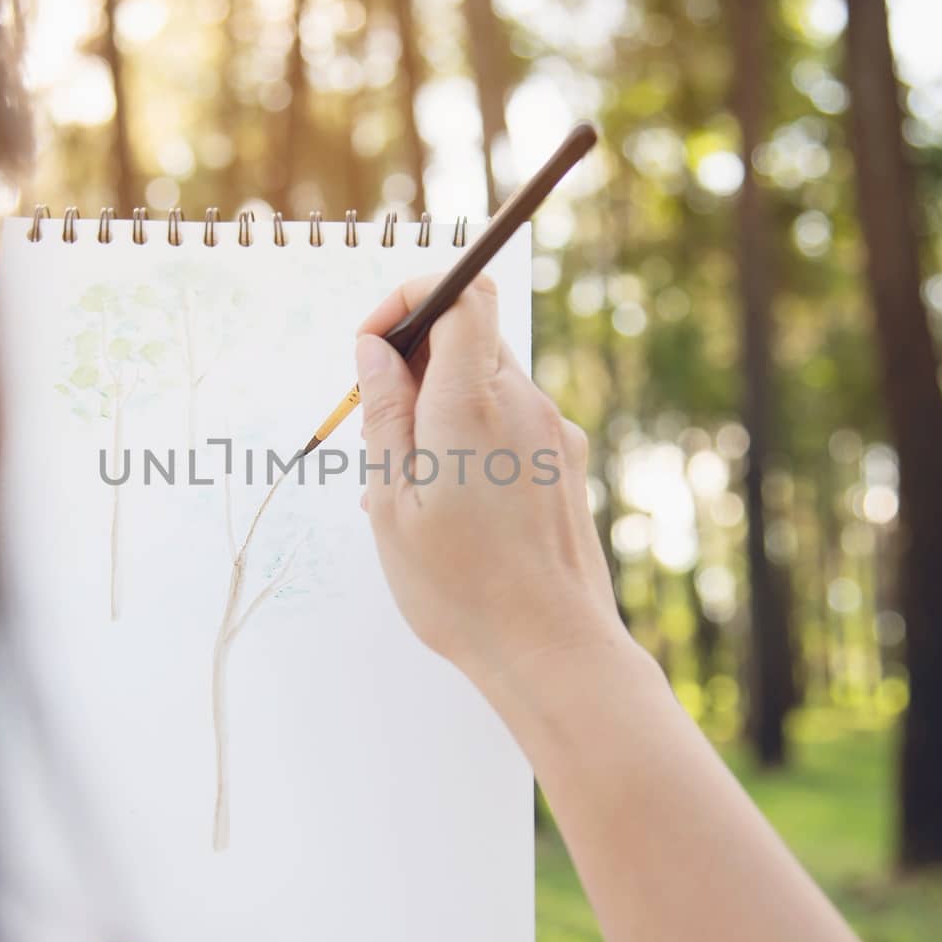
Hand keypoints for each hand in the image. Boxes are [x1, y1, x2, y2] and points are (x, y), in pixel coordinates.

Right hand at [354, 275, 629, 693]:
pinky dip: (471, 437)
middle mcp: (524, 404)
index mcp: (473, 402)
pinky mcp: (566, 464)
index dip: (412, 297)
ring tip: (406, 482)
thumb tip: (376, 351)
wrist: (552, 649)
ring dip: (439, 404)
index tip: (374, 343)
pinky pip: (510, 423)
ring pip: (487, 382)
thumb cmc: (463, 588)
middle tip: (377, 425)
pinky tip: (446, 503)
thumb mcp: (392, 501)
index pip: (462, 292)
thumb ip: (383, 413)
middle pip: (471, 335)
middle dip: (415, 361)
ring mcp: (554, 433)